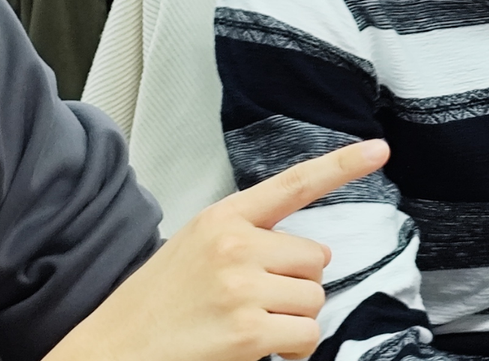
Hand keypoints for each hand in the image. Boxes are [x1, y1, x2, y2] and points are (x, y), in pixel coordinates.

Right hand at [48, 139, 389, 360]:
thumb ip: (245, 238)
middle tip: (253, 303)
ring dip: (293, 321)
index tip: (379, 149)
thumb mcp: (195, 248)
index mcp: (223, 218)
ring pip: (314, 300)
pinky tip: (254, 350)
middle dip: (296, 286)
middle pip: (316, 259)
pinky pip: (305, 336)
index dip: (342, 165)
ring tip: (246, 327)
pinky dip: (290, 350)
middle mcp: (235, 244)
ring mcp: (241, 287)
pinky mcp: (246, 331)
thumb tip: (306, 256)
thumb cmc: (156, 305)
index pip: (293, 184)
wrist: (109, 350)